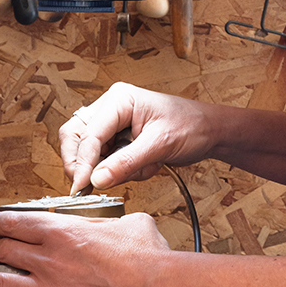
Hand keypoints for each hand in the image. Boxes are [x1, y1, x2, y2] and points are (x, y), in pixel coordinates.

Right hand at [60, 82, 217, 192]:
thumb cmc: (191, 126)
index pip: (88, 133)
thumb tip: (96, 179)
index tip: (80, 186)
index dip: (81, 162)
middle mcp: (110, 108)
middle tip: (90, 187)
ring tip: (142, 168)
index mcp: (119, 99)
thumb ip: (126, 162)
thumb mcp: (160, 144)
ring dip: (109, 169)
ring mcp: (112, 124)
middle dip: (83, 165)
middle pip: (76, 138)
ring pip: (88, 153)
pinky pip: (104, 161)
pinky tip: (146, 166)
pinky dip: (121, 171)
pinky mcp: (117, 139)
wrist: (209, 131)